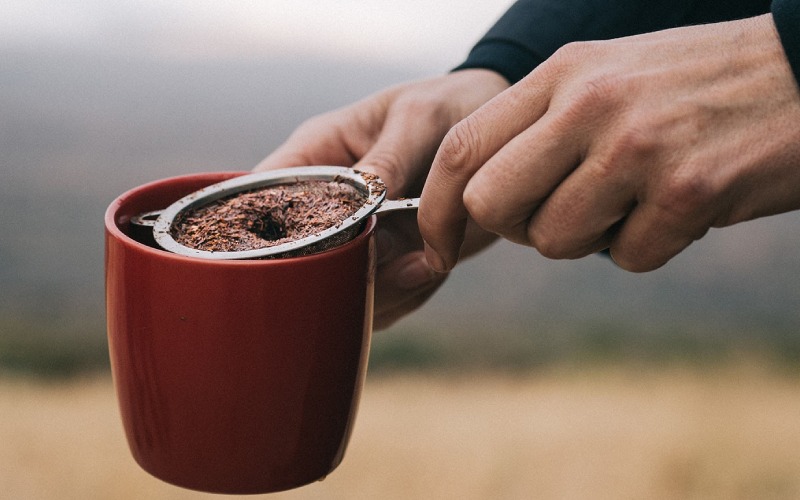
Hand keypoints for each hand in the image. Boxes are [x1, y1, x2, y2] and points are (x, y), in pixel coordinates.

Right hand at [255, 69, 508, 327]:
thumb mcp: (417, 119)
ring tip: (422, 262)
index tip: (305, 252)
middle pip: (297, 258)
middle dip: (338, 273)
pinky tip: (431, 267)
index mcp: (315, 156)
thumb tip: (363, 206)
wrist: (501, 135)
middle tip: (388, 261)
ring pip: (339, 288)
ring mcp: (357, 238)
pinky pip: (382, 300)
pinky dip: (406, 295)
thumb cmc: (449, 105)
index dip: (261, 233)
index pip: (260, 198)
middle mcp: (327, 204)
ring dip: (379, 290)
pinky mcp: (388, 264)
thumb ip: (388, 161)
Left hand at [420, 14, 799, 272]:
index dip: (436, 207)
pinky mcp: (688, 190)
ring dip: (588, 239)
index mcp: (561, 73)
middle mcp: (589, 104)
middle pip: (492, 204)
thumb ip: (538, 127)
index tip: (439, 243)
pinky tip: (679, 206)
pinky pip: (626, 258)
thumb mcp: (604, 76)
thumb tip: (480, 198)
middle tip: (560, 214)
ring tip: (633, 200)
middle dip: (516, 229)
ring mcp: (638, 146)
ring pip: (554, 241)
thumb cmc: (692, 84)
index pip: (460, 148)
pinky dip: (647, 246)